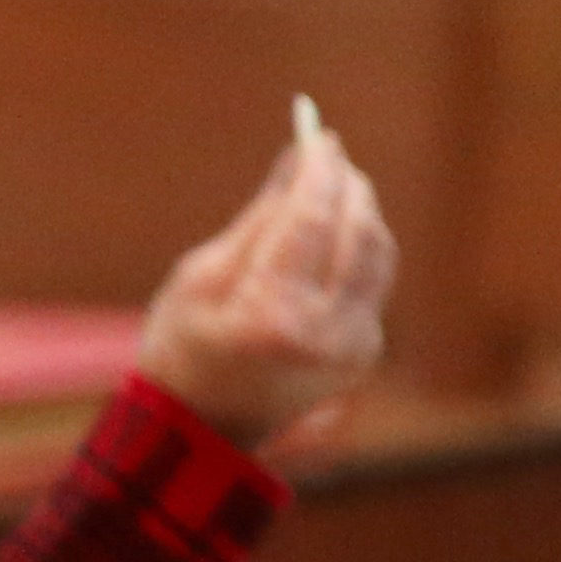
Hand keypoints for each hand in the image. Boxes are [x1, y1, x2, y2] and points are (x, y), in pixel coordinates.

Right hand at [135, 110, 396, 454]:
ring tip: (332, 186)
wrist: (200, 427)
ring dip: (361, 210)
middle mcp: (323, 334)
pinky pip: (374, 280)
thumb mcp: (201, 276)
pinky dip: (359, 246)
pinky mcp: (365, 351)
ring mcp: (352, 347)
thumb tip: (302, 156)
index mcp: (270, 316)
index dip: (320, 170)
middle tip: (327, 153)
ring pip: (378, 252)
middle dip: (346, 184)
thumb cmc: (182, 346)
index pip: (313, 220)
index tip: (318, 134)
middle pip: (358, 231)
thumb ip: (262, 216)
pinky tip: (334, 233)